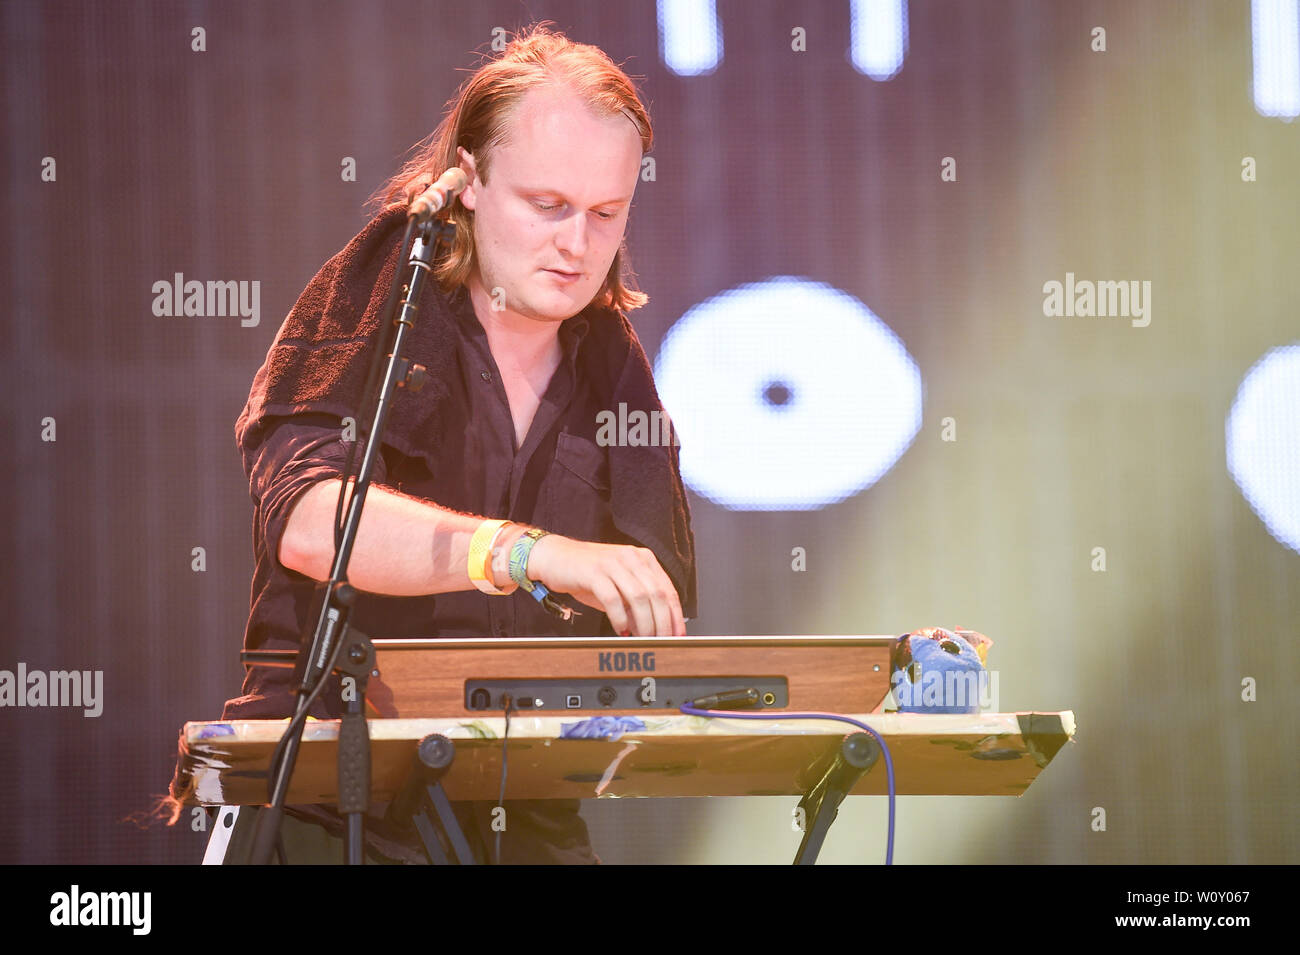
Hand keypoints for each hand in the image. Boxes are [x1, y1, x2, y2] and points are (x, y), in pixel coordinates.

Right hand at [524, 534, 685, 636]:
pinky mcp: (594, 572)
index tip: (678, 635)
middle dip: (662, 622)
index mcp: (642, 559)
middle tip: (661, 641)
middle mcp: (631, 558)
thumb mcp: (618, 588)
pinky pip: (613, 598)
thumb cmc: (588, 574)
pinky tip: (621, 629)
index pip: (668, 589)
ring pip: (639, 597)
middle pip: (656, 594)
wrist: (555, 557)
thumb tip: (655, 630)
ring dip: (644, 623)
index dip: (676, 615)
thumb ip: (637, 606)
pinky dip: (620, 617)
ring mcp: (612, 563)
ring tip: (643, 639)